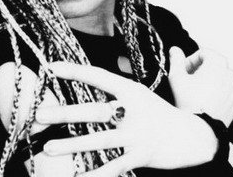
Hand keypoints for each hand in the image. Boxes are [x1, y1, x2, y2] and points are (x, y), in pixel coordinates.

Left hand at [36, 62, 217, 175]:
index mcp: (131, 89)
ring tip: (48, 148)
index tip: (51, 67)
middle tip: (40, 115)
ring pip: (98, 140)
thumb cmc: (158, 113)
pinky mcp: (141, 156)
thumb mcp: (139, 95)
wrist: (192, 137)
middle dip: (65, 114)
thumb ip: (115, 91)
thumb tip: (91, 82)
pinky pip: (112, 167)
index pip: (98, 76)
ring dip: (71, 145)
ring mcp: (136, 134)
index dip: (75, 71)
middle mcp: (132, 109)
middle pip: (93, 111)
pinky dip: (94, 174)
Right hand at [168, 47, 232, 125]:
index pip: (203, 53)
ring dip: (209, 81)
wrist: (200, 129)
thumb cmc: (189, 101)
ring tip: (196, 91)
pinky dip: (216, 93)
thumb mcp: (176, 76)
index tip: (183, 70)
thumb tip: (175, 50)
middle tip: (188, 79)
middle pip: (213, 65)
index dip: (190, 60)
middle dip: (200, 69)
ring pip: (220, 79)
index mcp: (218, 63)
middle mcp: (230, 74)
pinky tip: (204, 101)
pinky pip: (225, 93)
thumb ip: (176, 59)